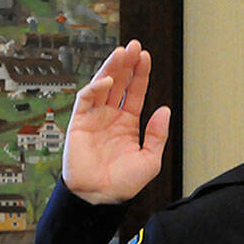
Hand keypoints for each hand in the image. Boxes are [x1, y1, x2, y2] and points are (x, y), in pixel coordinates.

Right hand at [62, 39, 170, 204]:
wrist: (101, 197)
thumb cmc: (124, 183)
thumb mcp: (151, 159)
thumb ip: (157, 134)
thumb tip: (164, 109)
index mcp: (127, 124)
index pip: (135, 93)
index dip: (140, 74)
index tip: (146, 57)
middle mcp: (110, 117)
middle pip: (119, 84)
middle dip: (126, 64)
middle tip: (134, 46)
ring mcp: (94, 118)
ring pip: (102, 86)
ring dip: (111, 69)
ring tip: (122, 52)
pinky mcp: (79, 123)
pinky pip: (86, 100)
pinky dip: (95, 88)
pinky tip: (108, 81)